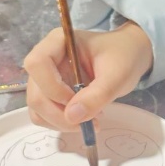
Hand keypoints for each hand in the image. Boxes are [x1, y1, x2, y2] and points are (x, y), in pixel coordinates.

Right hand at [23, 22, 153, 129]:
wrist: (129, 57)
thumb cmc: (123, 57)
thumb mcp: (117, 75)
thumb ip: (97, 95)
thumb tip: (71, 117)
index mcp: (57, 42)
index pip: (37, 64)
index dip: (53, 88)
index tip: (77, 101)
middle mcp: (45, 59)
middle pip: (35, 93)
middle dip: (59, 114)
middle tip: (90, 121)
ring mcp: (45, 78)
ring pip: (37, 108)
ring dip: (61, 122)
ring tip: (91, 120)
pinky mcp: (49, 93)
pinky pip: (43, 114)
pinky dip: (61, 123)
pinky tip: (84, 119)